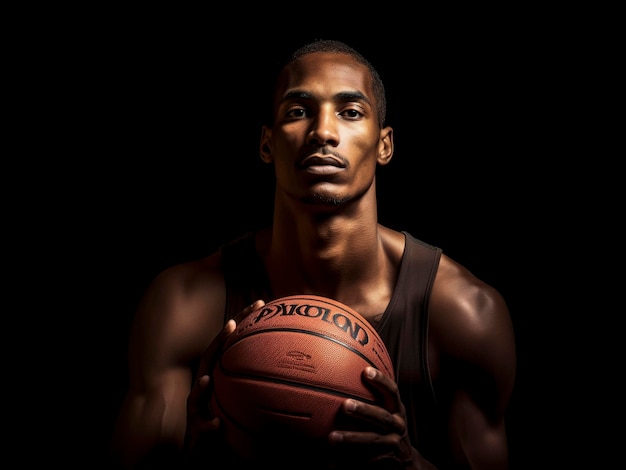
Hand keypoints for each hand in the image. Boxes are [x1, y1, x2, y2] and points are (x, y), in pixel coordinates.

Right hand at [183, 300, 264, 460]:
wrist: (215, 457)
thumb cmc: (239, 425)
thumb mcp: (257, 401)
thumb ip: (274, 385)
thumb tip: (307, 372)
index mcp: (224, 375)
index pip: (232, 343)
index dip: (243, 322)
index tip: (260, 304)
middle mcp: (208, 386)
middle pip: (211, 355)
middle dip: (220, 338)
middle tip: (233, 323)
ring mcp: (199, 408)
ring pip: (196, 393)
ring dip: (202, 386)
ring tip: (207, 379)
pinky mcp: (196, 432)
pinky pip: (200, 428)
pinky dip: (207, 425)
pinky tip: (216, 424)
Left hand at [328, 367, 436, 468]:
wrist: (407, 461)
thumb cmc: (390, 429)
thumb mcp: (389, 412)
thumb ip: (376, 397)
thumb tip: (347, 376)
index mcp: (397, 410)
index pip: (392, 392)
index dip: (381, 381)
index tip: (366, 371)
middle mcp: (398, 426)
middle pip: (381, 417)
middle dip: (364, 410)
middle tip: (345, 405)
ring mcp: (393, 445)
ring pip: (372, 442)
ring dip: (352, 439)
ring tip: (332, 437)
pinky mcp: (386, 462)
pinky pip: (366, 462)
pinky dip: (347, 463)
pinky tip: (330, 463)